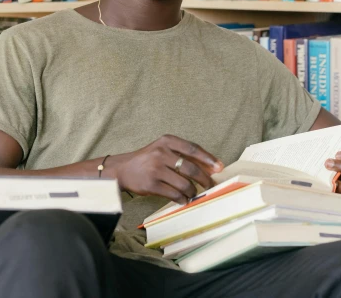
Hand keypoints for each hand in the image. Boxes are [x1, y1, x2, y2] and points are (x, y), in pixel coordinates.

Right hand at [103, 135, 223, 203]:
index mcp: (166, 141)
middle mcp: (161, 153)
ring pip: (184, 184)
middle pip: (191, 168)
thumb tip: (210, 167)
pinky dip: (182, 198)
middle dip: (204, 179)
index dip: (208, 158)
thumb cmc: (147, 159)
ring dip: (193, 191)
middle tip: (210, 185)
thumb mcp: (162, 150)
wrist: (122, 169)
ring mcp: (155, 169)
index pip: (193, 148)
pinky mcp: (151, 185)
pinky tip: (183, 199)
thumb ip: (183, 155)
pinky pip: (174, 194)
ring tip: (194, 194)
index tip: (219, 167)